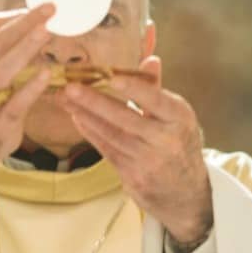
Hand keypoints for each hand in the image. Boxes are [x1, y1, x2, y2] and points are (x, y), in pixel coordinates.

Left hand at [61, 56, 213, 245]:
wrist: (186, 194)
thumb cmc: (179, 145)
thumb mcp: (178, 117)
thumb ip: (158, 89)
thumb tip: (150, 58)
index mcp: (180, 119)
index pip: (155, 100)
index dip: (134, 89)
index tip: (111, 76)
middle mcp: (165, 140)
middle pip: (126, 118)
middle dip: (95, 102)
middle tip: (70, 87)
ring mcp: (148, 161)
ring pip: (111, 135)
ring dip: (85, 116)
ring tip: (65, 99)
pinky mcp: (133, 176)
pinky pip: (107, 150)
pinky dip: (90, 133)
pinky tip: (77, 118)